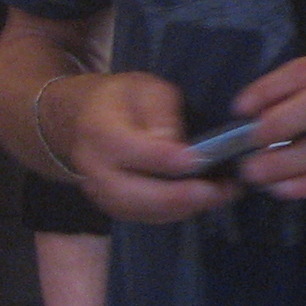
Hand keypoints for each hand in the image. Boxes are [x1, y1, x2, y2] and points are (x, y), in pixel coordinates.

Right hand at [51, 71, 238, 223]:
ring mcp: (99, 191)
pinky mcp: (112, 205)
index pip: (128, 150)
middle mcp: (93, 168)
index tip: (196, 159)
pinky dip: (175, 213)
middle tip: (217, 190)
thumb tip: (176, 144)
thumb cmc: (122, 98)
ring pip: (139, 211)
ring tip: (222, 195)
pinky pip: (143, 217)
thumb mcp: (145, 88)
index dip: (162, 158)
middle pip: (131, 194)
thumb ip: (161, 112)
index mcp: (98, 131)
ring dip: (182, 208)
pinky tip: (205, 200)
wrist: (83, 118)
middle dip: (177, 196)